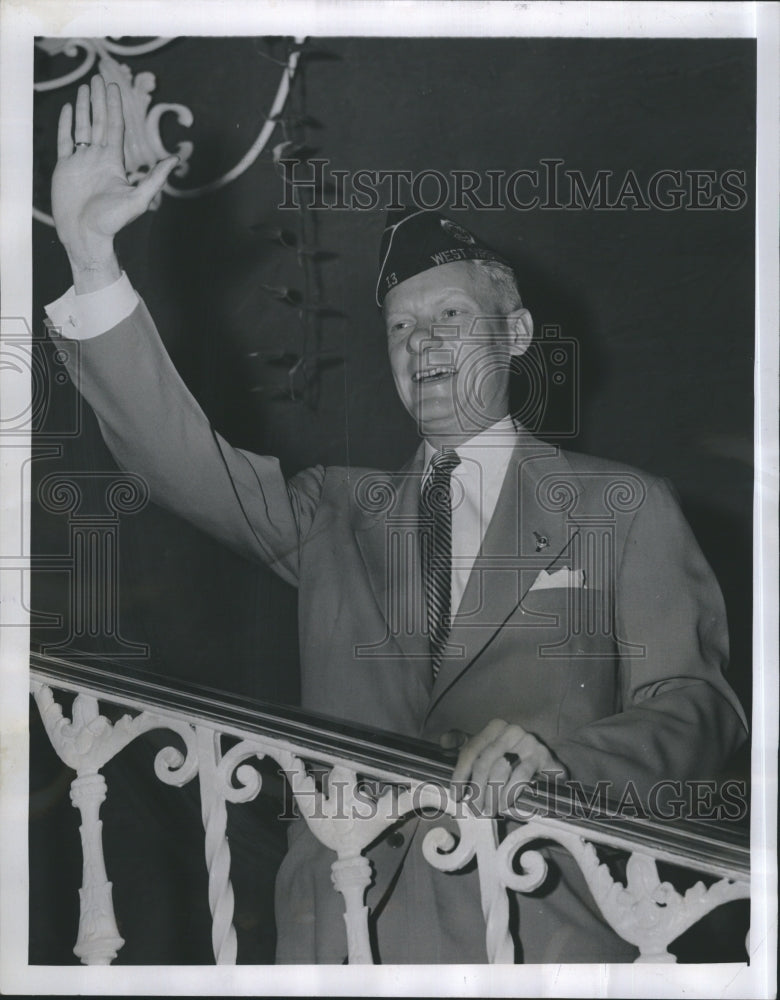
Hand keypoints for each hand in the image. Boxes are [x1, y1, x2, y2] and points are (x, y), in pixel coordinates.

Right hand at [51, 75, 178, 289]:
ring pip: (82, 127)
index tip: (114, 88)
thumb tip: (175, 160)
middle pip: (98, 122)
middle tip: (98, 78)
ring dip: (83, 107)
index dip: (114, 108)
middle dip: (98, 101)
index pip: (115, 128)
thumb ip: (155, 178)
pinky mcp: (64, 168)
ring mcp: (81, 162)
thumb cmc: (112, 222)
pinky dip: (66, 124)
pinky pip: (65, 140)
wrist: (86, 237)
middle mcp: (98, 158)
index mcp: (114, 162)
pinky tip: (69, 109)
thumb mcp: (138, 199)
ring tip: (84, 87)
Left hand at [445, 719, 565, 815]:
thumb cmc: (513, 760)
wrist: (548, 767)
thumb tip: (444, 741)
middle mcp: (510, 730)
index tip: (456, 795)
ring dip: (491, 795)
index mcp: (494, 727)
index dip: (460, 774)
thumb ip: (464, 742)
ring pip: (501, 770)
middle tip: (474, 810)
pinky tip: (504, 805)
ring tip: (488, 811)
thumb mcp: (488, 749)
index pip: (471, 749)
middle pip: (484, 762)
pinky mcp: (543, 756)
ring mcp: (528, 742)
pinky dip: (509, 793)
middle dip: (477, 789)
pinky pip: (521, 776)